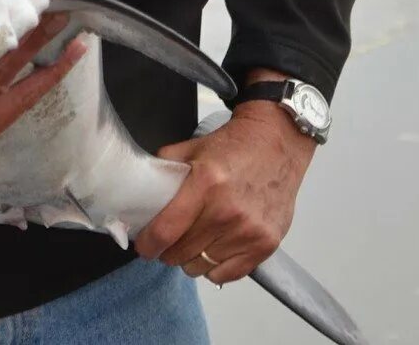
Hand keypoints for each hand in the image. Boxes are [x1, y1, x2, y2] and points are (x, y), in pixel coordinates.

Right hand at [0, 14, 86, 207]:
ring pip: (18, 98)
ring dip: (46, 70)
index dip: (4, 34)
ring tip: (76, 44)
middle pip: (6, 76)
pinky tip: (42, 71)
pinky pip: (8, 112)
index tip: (23, 4)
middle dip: (36, 43)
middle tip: (64, 13)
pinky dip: (27, 90)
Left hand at [133, 103, 315, 282]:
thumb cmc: (233, 147)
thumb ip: (165, 168)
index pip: (166, 230)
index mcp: (205, 184)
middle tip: (169, 239)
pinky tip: (214, 248)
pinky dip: (214, 266)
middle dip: (167, 249)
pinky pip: (226, 275)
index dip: (148, 244)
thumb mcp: (192, 148)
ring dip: (191, 258)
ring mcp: (249, 231)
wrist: (277, 143)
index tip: (144, 245)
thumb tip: (141, 192)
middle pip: (181, 253)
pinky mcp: (265, 245)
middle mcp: (227, 212)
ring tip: (194, 240)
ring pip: (201, 266)